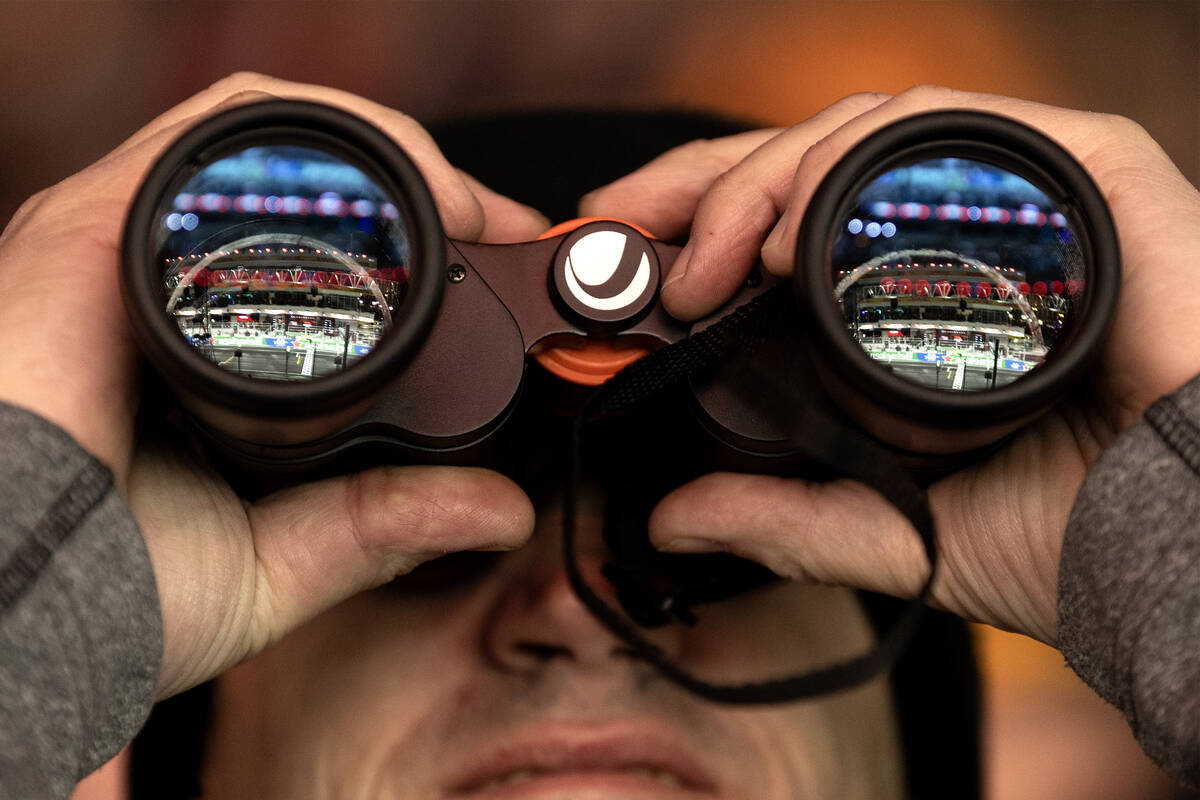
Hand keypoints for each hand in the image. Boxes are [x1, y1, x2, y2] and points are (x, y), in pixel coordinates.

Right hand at [0, 73, 541, 697]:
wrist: (17, 614)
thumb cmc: (112, 600)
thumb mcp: (279, 557)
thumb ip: (380, 523)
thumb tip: (496, 510)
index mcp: (199, 345)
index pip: (311, 253)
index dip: (417, 245)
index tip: (499, 267)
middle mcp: (160, 283)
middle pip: (303, 187)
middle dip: (417, 189)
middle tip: (497, 232)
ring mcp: (124, 246)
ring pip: (270, 144)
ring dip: (389, 156)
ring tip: (471, 210)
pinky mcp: (93, 225)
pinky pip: (220, 135)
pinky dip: (328, 138)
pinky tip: (412, 185)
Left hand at [582, 86, 1199, 643]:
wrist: (1191, 550)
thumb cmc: (1076, 537)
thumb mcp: (897, 528)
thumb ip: (787, 519)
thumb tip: (676, 517)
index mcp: (926, 295)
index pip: (798, 222)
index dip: (704, 218)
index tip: (624, 247)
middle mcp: (971, 233)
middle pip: (812, 163)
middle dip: (702, 189)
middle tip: (631, 240)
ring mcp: (1026, 197)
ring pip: (863, 134)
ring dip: (760, 183)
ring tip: (704, 264)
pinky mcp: (1086, 172)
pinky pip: (948, 131)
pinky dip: (852, 165)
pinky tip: (789, 240)